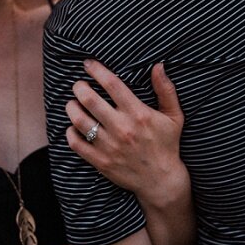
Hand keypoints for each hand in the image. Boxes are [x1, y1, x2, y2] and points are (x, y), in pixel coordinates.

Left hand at [65, 60, 186, 207]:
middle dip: (79, 87)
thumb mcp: (174, 116)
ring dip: (71, 107)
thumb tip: (158, 65)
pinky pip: (76, 143)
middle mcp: (122, 128)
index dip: (97, 70)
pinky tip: (74, 126)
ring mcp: (109, 146)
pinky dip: (70, 132)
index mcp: (138, 114)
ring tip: (72, 103)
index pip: (112, 84)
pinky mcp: (100, 161)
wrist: (161, 181)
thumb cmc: (167, 144)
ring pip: (79, 120)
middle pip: (90, 100)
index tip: (88, 64)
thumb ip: (166, 90)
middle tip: (78, 85)